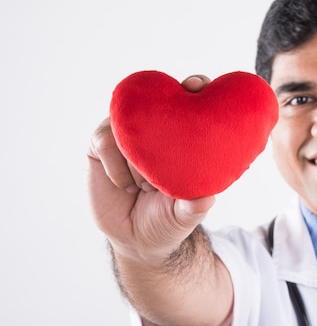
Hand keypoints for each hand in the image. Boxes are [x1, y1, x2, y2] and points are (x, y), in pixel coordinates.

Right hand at [87, 75, 215, 263]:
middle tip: (178, 97)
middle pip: (156, 97)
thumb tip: (206, 198)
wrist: (136, 239)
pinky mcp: (101, 145)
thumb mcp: (186, 215)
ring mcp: (127, 135)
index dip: (195, 86)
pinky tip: (127, 186)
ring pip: (128, 126)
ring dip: (138, 157)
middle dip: (165, 96)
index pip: (191, 101)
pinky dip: (117, 166)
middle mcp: (155, 130)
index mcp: (183, 137)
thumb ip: (195, 206)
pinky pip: (105, 141)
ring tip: (148, 186)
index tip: (196, 86)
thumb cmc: (169, 219)